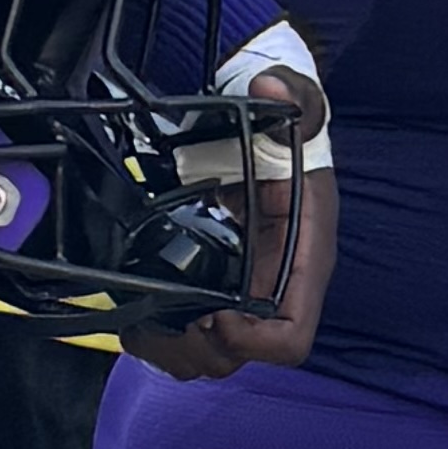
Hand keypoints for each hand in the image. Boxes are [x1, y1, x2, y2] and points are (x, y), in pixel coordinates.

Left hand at [118, 68, 336, 378]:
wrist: (273, 128)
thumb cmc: (291, 130)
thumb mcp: (299, 109)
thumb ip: (294, 99)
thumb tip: (272, 90)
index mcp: (305, 259)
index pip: (292, 335)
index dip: (251, 340)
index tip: (214, 317)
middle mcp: (280, 287)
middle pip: (245, 357)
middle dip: (200, 349)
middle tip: (169, 320)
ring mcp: (249, 293)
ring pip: (215, 357)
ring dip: (177, 353)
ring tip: (148, 330)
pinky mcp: (221, 290)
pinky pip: (195, 338)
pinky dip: (164, 341)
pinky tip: (142, 325)